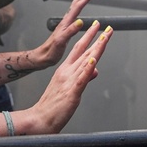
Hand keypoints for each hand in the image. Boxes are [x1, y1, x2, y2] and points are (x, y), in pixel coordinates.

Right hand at [29, 18, 112, 133]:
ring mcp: (69, 81)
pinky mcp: (72, 92)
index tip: (98, 29)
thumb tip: (95, 70)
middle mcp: (67, 72)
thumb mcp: (69, 88)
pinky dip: (87, 68)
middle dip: (97, 38)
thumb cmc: (52, 106)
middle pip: (85, 52)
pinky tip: (93, 60)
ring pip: (86, 61)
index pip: (80, 50)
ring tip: (105, 37)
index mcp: (65, 70)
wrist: (39, 119)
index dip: (90, 38)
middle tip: (107, 27)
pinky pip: (81, 79)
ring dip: (96, 48)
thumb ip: (83, 77)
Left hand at [30, 0, 96, 68]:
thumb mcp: (61, 41)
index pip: (77, 7)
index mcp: (66, 23)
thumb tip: (80, 21)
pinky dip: (76, 9)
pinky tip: (78, 10)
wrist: (43, 57)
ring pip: (73, 8)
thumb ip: (70, 31)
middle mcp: (65, 22)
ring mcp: (65, 25)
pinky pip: (73, 15)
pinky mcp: (65, 29)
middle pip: (75, 4)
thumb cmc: (51, 51)